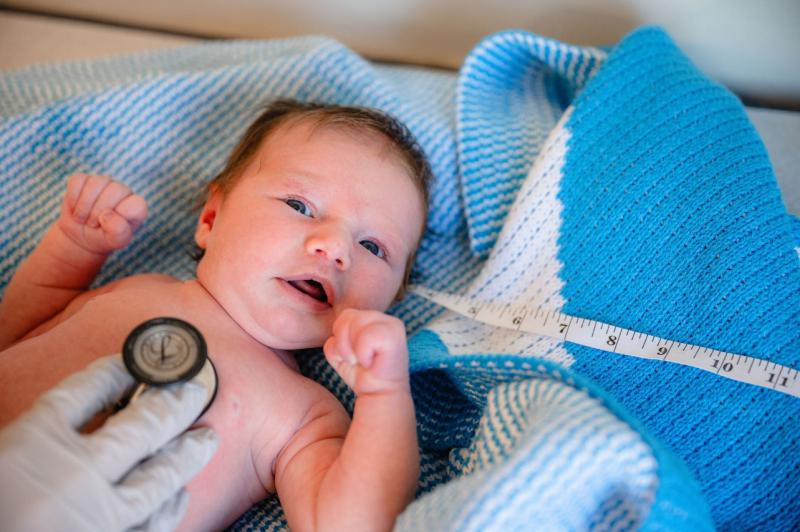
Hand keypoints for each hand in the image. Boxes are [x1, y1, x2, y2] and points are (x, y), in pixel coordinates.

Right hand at [0, 354, 217, 531]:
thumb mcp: (0, 455)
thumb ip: (32, 437)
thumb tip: (82, 417)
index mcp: (32, 443)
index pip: (86, 390)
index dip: (115, 372)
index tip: (133, 363)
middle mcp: (74, 474)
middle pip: (142, 425)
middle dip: (174, 402)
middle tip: (193, 389)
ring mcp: (97, 517)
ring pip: (160, 476)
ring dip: (187, 453)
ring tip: (206, 437)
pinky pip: (152, 525)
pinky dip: (169, 507)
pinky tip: (178, 494)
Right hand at [58, 173, 147, 254]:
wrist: (81, 236)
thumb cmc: (103, 237)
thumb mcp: (115, 241)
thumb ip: (119, 232)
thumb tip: (107, 215)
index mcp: (136, 206)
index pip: (136, 204)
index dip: (119, 217)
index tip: (108, 227)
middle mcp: (123, 191)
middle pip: (115, 190)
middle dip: (98, 212)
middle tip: (92, 224)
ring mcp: (104, 182)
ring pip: (95, 183)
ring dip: (84, 205)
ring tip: (82, 218)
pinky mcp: (84, 179)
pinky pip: (77, 181)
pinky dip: (73, 198)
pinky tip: (75, 208)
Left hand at [323, 309, 409, 395]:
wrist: (379, 394)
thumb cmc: (361, 373)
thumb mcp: (341, 350)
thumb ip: (336, 334)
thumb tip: (334, 330)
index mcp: (371, 318)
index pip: (345, 315)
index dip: (341, 337)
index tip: (351, 356)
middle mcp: (383, 317)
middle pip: (347, 316)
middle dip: (343, 342)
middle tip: (355, 359)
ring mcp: (391, 323)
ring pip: (355, 322)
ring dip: (351, 348)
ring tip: (362, 360)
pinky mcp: (395, 333)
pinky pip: (365, 336)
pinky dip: (362, 353)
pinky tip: (370, 362)